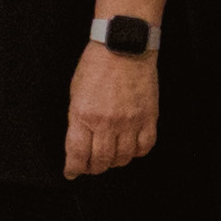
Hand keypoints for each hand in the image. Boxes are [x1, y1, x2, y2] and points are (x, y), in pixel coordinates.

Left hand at [62, 43, 158, 180]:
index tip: (72, 173)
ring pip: (124, 157)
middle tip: (91, 167)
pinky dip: (137, 153)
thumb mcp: (75, 92)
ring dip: (114, 162)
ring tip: (109, 158)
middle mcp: (107, 123)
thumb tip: (78, 142)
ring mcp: (130, 122)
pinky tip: (130, 149)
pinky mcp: (149, 117)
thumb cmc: (96, 65)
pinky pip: (145, 146)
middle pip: (101, 160)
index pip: (77, 154)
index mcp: (83, 115)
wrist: (123, 47)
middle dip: (93, 168)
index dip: (74, 168)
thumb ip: (77, 119)